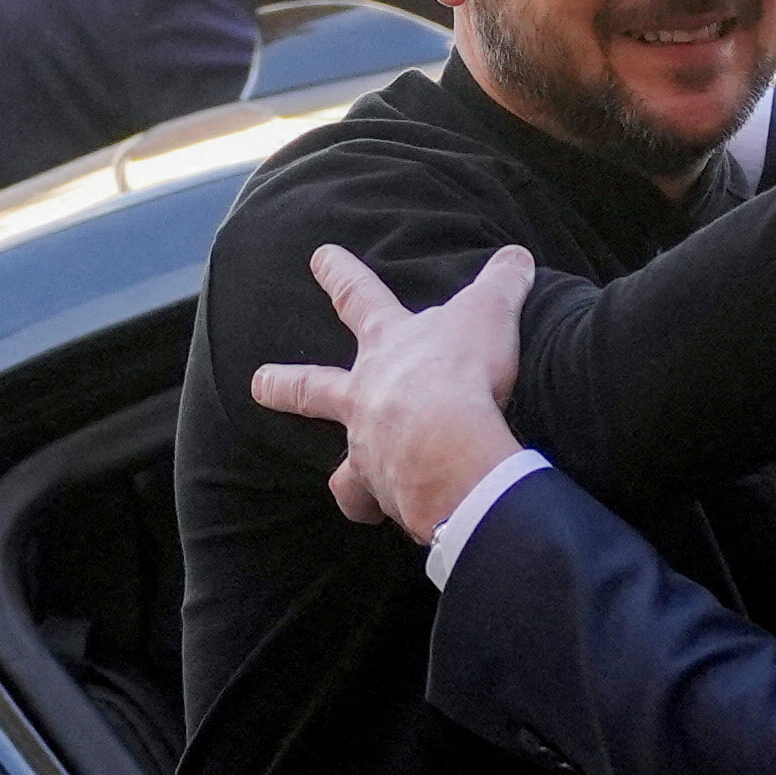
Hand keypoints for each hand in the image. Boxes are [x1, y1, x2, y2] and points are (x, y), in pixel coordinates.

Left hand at [251, 244, 535, 542]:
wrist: (448, 442)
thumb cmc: (462, 368)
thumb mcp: (489, 310)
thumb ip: (503, 281)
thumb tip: (518, 253)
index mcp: (387, 347)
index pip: (360, 297)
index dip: (341, 274)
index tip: (319, 256)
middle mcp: (365, 398)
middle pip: (313, 388)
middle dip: (284, 385)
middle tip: (258, 382)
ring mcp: (369, 448)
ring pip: (343, 468)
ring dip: (345, 481)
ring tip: (354, 499)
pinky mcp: (388, 493)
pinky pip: (383, 508)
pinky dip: (390, 514)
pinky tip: (402, 520)